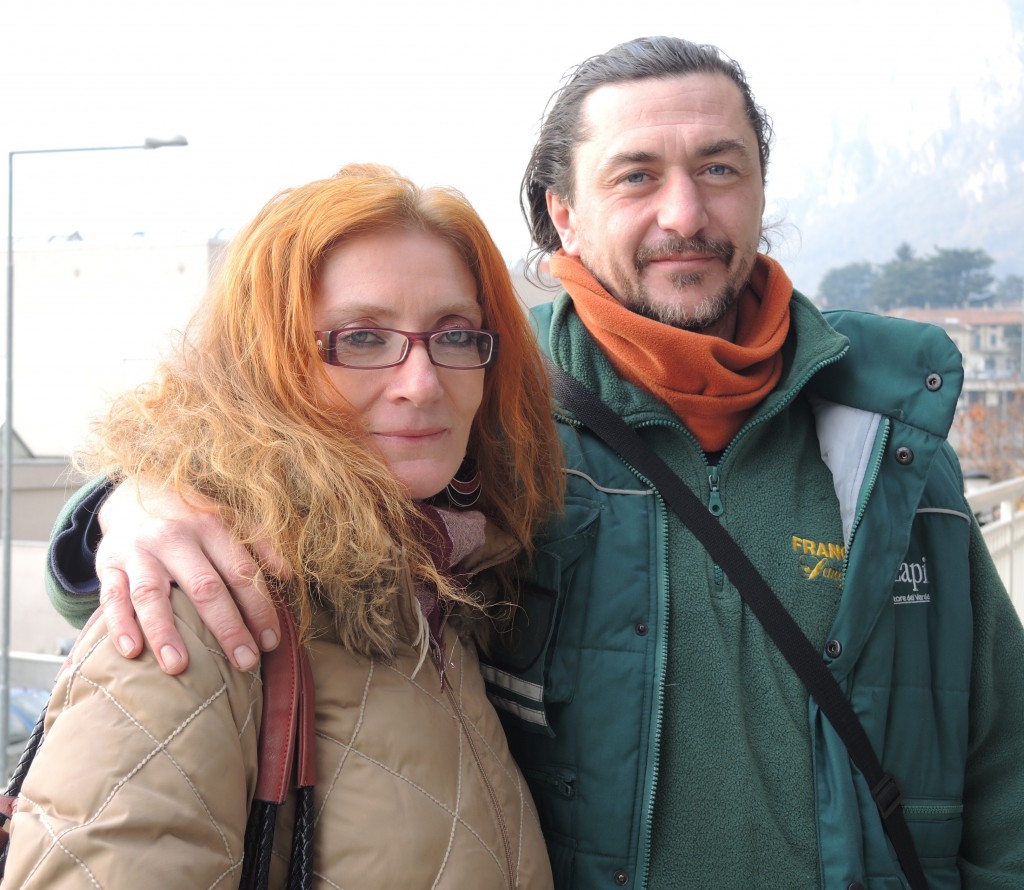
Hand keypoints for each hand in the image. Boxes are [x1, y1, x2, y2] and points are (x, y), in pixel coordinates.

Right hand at [95, 477, 290, 673]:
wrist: (132, 492)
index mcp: (211, 526)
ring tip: (179, 667)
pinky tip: (131, 652)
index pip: (241, 573)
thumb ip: (260, 544)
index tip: (271, 642)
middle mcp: (175, 538)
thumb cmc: (190, 515)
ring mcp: (139, 551)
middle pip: (204, 587)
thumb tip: (288, 575)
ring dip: (165, 633)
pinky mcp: (108, 564)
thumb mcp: (228, 518)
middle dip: (227, 628)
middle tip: (244, 662)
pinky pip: (112, 597)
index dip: (259, 608)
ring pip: (151, 595)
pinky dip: (120, 625)